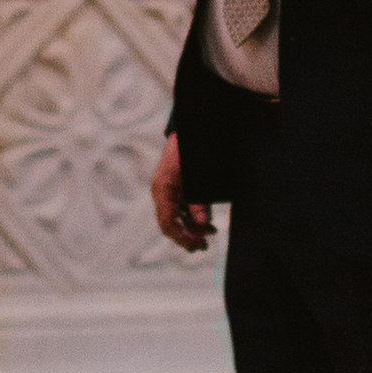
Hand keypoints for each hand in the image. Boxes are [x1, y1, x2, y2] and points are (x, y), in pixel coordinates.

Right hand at [150, 133, 213, 253]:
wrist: (188, 127)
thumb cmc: (190, 149)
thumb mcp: (196, 177)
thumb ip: (199, 201)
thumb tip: (203, 224)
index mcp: (163, 189)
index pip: (167, 222)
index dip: (181, 237)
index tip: (196, 245)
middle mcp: (161, 191)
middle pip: (170, 223)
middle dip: (186, 236)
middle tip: (204, 246)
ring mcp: (167, 189)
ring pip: (176, 217)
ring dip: (191, 228)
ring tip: (210, 235)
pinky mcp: (175, 186)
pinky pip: (180, 207)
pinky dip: (192, 217)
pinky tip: (206, 222)